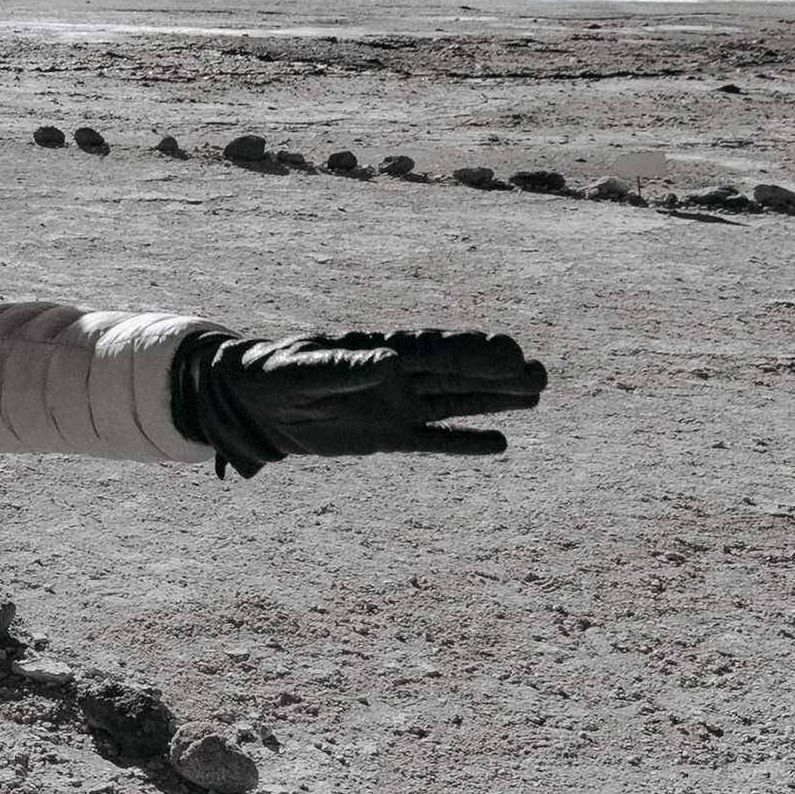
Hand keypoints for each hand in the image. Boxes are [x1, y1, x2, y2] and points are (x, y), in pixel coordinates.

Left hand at [197, 327, 545, 463]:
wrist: (252, 402)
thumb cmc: (275, 372)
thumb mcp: (303, 369)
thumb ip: (344, 366)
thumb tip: (386, 359)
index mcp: (381, 350)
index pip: (435, 351)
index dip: (472, 351)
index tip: (510, 352)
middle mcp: (398, 376)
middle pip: (458, 374)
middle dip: (498, 373)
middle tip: (541, 374)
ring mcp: (397, 406)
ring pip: (456, 402)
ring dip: (494, 400)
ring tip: (537, 394)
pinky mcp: (388, 437)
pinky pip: (433, 441)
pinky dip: (463, 443)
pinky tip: (499, 443)